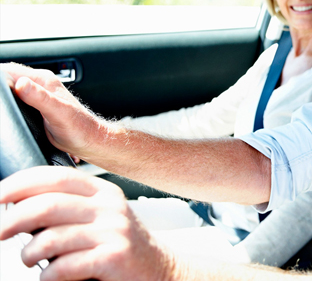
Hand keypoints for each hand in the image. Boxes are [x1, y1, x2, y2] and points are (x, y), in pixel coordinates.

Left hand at [0, 166, 176, 280]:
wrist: (160, 269)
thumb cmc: (121, 245)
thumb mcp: (101, 216)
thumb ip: (70, 205)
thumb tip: (20, 204)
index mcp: (102, 191)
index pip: (55, 177)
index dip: (20, 183)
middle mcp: (108, 207)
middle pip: (47, 205)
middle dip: (12, 220)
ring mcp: (113, 232)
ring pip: (51, 238)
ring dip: (28, 254)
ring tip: (28, 260)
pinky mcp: (114, 258)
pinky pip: (66, 266)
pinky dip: (48, 275)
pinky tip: (50, 276)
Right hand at [1, 63, 106, 159]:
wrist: (90, 140)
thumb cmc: (80, 127)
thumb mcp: (58, 112)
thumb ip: (40, 98)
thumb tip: (21, 84)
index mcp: (44, 80)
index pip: (11, 70)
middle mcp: (40, 84)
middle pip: (9, 78)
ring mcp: (38, 95)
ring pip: (12, 89)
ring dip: (3, 94)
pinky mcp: (36, 107)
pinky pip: (17, 100)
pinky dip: (9, 103)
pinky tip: (5, 110)